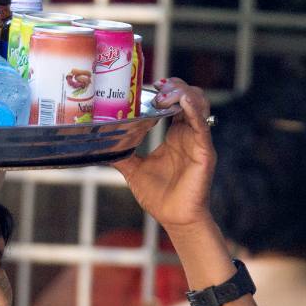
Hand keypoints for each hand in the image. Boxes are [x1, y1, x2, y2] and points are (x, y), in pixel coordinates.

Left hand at [115, 79, 214, 233]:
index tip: (148, 86)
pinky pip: (202, 125)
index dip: (165, 90)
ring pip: (199, 104)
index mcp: (175, 135)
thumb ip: (121, 155)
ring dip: (182, 93)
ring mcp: (197, 141)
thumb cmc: (160, 197)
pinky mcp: (204, 151)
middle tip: (156, 89)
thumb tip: (100, 147)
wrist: (174, 219)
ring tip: (165, 94)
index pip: (175, 102)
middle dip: (174, 86)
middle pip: (189, 97)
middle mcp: (188, 134)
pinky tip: (183, 101)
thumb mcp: (134, 170)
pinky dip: (193, 109)